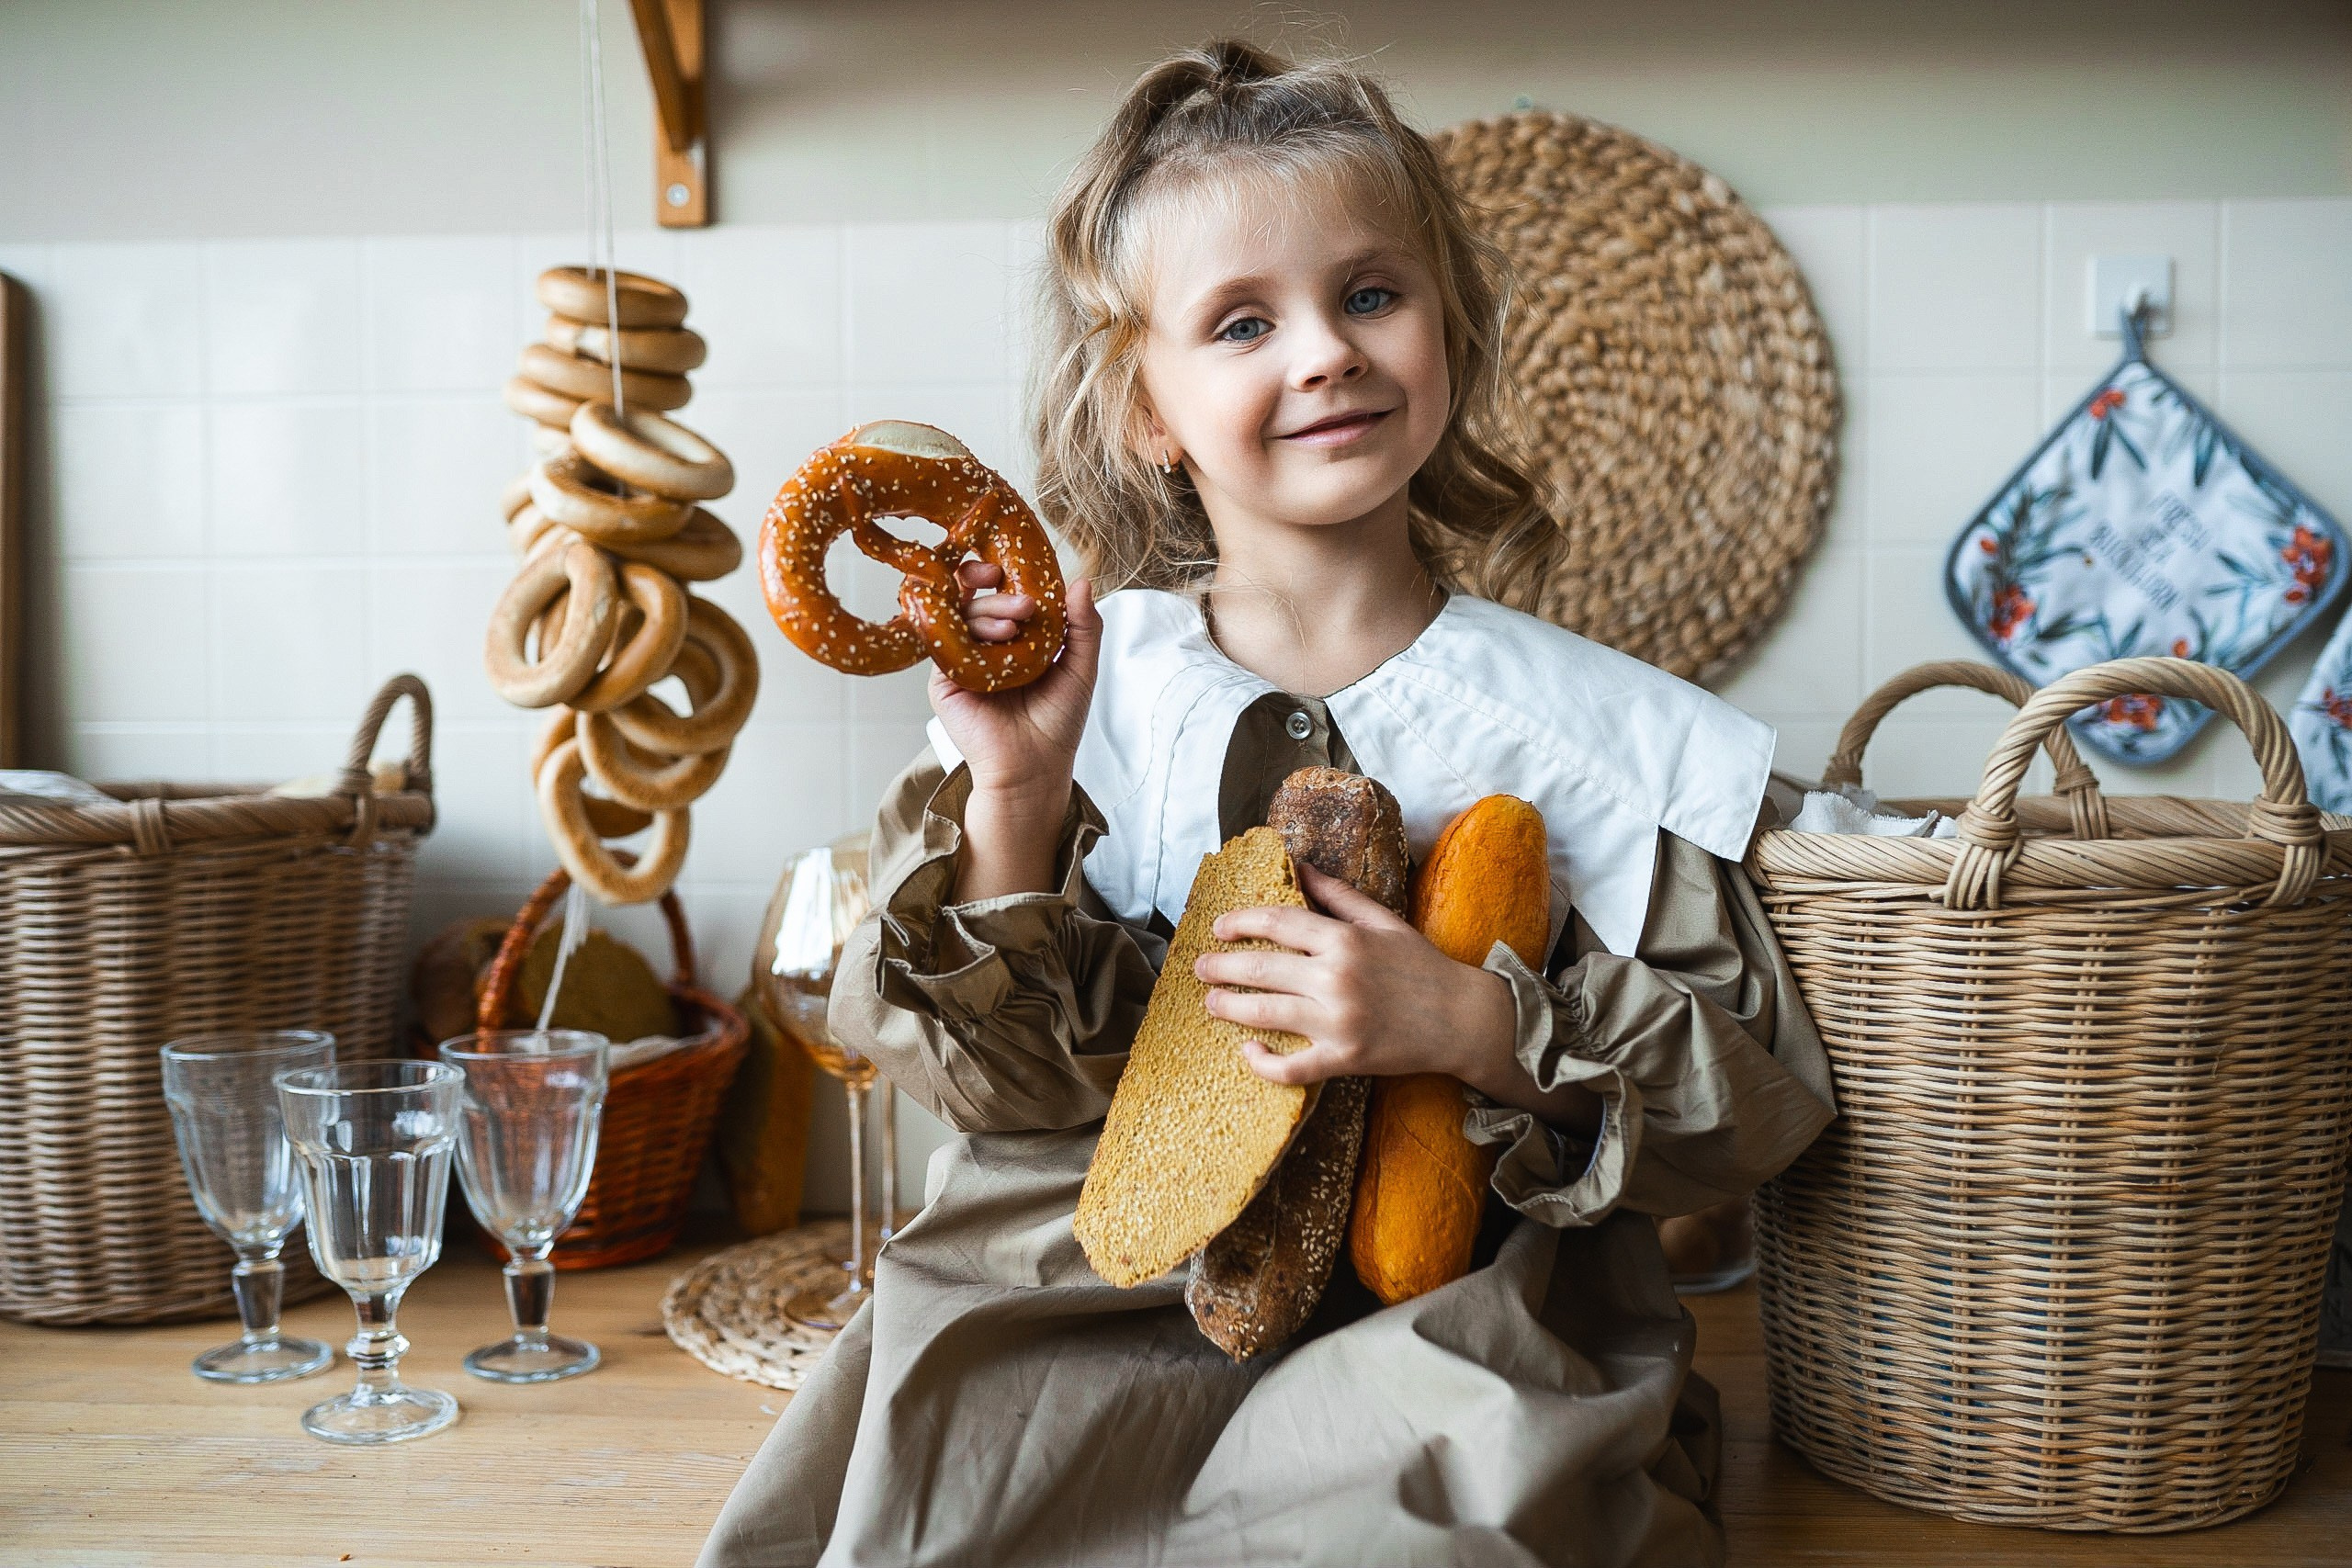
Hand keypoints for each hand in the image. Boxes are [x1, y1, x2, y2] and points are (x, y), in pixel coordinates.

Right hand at [929, 569, 1099, 807]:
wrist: (1034, 767)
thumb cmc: (1057, 723)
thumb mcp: (1080, 668)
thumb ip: (1084, 626)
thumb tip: (1083, 580)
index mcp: (1016, 638)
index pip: (1005, 594)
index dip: (1006, 575)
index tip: (1016, 568)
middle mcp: (986, 645)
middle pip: (981, 600)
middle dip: (1001, 595)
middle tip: (1026, 606)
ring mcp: (963, 659)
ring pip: (962, 615)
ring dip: (986, 612)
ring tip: (1013, 628)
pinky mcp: (944, 679)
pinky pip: (942, 642)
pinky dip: (960, 630)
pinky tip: (985, 636)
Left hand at [1194, 864, 1517, 1087]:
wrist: (1463, 1019)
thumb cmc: (1422, 966)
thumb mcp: (1384, 921)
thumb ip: (1339, 895)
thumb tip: (1301, 867)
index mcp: (1345, 940)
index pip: (1277, 923)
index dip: (1240, 923)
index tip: (1219, 928)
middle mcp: (1337, 978)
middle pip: (1261, 969)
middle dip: (1222, 967)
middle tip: (1200, 968)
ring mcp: (1338, 1022)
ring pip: (1266, 1014)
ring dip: (1229, 1008)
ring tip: (1211, 1003)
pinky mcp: (1344, 1059)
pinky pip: (1292, 1068)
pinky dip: (1265, 1064)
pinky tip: (1250, 1053)